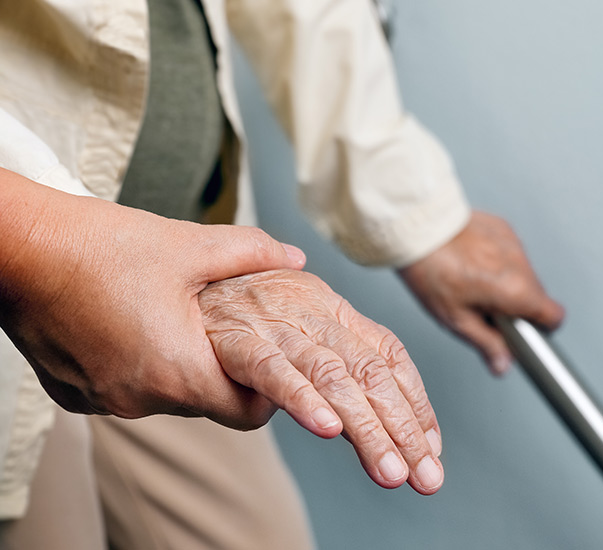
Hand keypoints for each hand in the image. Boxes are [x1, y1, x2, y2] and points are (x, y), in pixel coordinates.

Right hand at [0, 170, 305, 428]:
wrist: (17, 248)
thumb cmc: (100, 246)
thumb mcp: (190, 245)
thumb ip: (252, 253)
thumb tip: (295, 256)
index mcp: (178, 372)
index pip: (247, 414)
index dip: (268, 390)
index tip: (268, 361)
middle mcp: (139, 400)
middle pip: (205, 403)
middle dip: (221, 370)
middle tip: (220, 327)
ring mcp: (103, 401)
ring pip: (164, 396)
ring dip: (177, 364)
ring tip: (172, 317)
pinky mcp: (74, 395)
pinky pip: (124, 389)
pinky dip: (137, 365)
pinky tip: (128, 323)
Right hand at [199, 269, 443, 493]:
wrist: (157, 275)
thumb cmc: (221, 310)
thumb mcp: (283, 331)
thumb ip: (316, 368)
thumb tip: (343, 418)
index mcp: (329, 309)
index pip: (387, 356)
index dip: (414, 402)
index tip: (431, 448)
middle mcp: (309, 312)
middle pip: (369, 373)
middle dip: (402, 429)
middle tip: (425, 476)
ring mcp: (273, 323)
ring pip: (332, 376)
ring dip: (366, 428)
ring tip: (390, 471)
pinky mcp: (232, 337)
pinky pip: (272, 368)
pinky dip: (302, 397)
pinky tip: (327, 428)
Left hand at [398, 211, 564, 374]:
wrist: (419, 230)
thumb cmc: (432, 272)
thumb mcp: (457, 319)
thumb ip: (487, 344)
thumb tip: (502, 364)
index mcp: (516, 291)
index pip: (555, 316)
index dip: (542, 328)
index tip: (524, 331)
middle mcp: (522, 265)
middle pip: (537, 295)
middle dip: (518, 306)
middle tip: (486, 308)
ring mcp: (514, 243)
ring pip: (524, 273)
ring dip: (508, 283)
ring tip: (475, 284)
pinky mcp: (504, 228)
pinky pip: (510, 252)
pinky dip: (498, 261)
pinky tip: (474, 262)